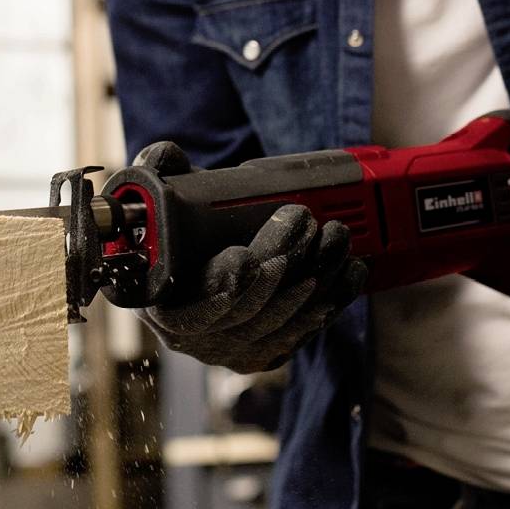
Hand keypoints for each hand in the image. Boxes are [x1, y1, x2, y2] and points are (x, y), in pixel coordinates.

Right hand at [131, 141, 367, 373]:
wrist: (200, 262)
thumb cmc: (180, 229)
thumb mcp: (160, 194)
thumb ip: (158, 170)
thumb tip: (167, 157)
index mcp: (162, 306)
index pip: (192, 308)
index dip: (221, 285)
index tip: (245, 256)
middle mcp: (197, 337)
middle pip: (247, 312)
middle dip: (281, 264)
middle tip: (304, 221)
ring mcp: (234, 349)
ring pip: (283, 322)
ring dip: (317, 278)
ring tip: (335, 236)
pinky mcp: (268, 351)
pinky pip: (306, 331)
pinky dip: (333, 301)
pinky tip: (350, 271)